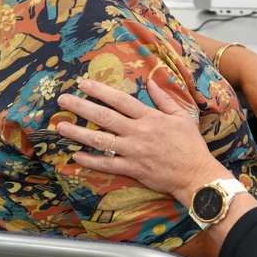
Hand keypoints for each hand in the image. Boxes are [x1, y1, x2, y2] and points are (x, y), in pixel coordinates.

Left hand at [56, 78, 225, 203]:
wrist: (196, 174)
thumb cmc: (191, 145)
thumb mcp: (182, 116)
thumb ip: (164, 99)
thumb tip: (151, 81)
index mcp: (151, 118)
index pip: (121, 100)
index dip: (101, 91)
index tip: (84, 84)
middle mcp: (139, 133)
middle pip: (105, 117)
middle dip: (81, 107)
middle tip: (62, 101)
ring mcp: (134, 152)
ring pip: (101, 140)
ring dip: (78, 133)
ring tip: (60, 127)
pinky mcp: (132, 169)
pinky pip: (107, 165)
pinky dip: (91, 160)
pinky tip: (76, 155)